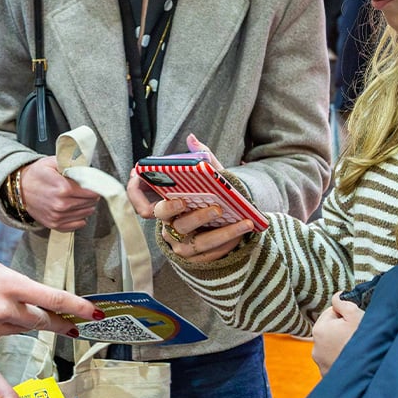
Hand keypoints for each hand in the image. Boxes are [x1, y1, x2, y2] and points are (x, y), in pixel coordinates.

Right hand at [0, 259, 102, 349]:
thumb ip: (14, 283)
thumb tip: (34, 298)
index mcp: (9, 284)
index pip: (52, 298)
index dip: (77, 307)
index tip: (96, 313)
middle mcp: (4, 309)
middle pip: (41, 320)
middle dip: (58, 322)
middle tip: (73, 325)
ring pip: (20, 329)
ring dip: (18, 321)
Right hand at [17, 157, 99, 231]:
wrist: (19, 190)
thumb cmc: (37, 174)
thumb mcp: (52, 162)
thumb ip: (71, 163)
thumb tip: (87, 167)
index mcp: (63, 188)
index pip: (92, 191)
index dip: (95, 187)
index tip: (94, 184)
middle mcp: (61, 204)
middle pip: (90, 203)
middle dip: (92, 196)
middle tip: (86, 189)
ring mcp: (58, 216)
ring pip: (86, 213)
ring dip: (87, 206)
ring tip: (80, 198)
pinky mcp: (54, 225)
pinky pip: (77, 225)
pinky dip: (80, 218)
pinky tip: (76, 209)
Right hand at [126, 134, 247, 262]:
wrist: (221, 221)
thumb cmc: (208, 196)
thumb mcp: (207, 177)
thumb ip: (201, 158)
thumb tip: (192, 138)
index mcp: (167, 209)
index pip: (155, 210)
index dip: (167, 207)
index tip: (182, 200)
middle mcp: (170, 229)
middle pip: (179, 225)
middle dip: (198, 217)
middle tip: (217, 209)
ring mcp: (183, 246)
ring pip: (199, 244)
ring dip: (222, 234)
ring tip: (243, 222)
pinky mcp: (197, 259)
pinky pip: (211, 254)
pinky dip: (228, 243)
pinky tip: (242, 232)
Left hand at [311, 293, 364, 375]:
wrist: (370, 372)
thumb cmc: (364, 342)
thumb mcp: (356, 314)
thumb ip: (342, 301)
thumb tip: (336, 297)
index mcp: (319, 329)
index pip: (331, 313)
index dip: (346, 316)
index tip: (356, 323)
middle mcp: (315, 348)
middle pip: (331, 331)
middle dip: (343, 331)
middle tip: (358, 336)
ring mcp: (321, 364)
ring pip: (332, 347)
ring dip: (342, 346)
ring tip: (358, 350)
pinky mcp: (328, 376)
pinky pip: (335, 362)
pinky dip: (342, 361)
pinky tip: (354, 361)